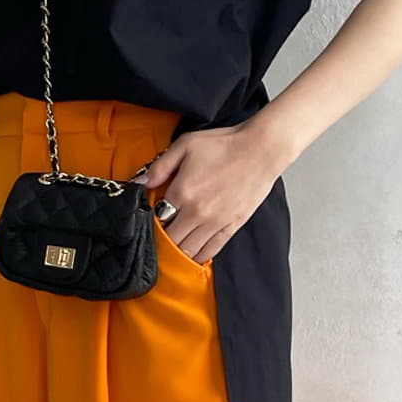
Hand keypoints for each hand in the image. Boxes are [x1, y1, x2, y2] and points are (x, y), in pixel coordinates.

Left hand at [133, 123, 283, 263]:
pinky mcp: (231, 227)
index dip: (150, 222)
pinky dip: (199, 256)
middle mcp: (197, 213)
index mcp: (182, 192)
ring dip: (178, 252)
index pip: (157, 219)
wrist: (260, 150)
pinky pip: (211, 251)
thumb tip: (140, 182)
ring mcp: (215, 223)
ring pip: (188, 250)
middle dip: (162, 241)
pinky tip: (193, 255)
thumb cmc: (224, 145)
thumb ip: (160, 166)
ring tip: (173, 247)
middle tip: (158, 238)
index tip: (149, 221)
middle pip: (170, 240)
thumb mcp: (185, 145)